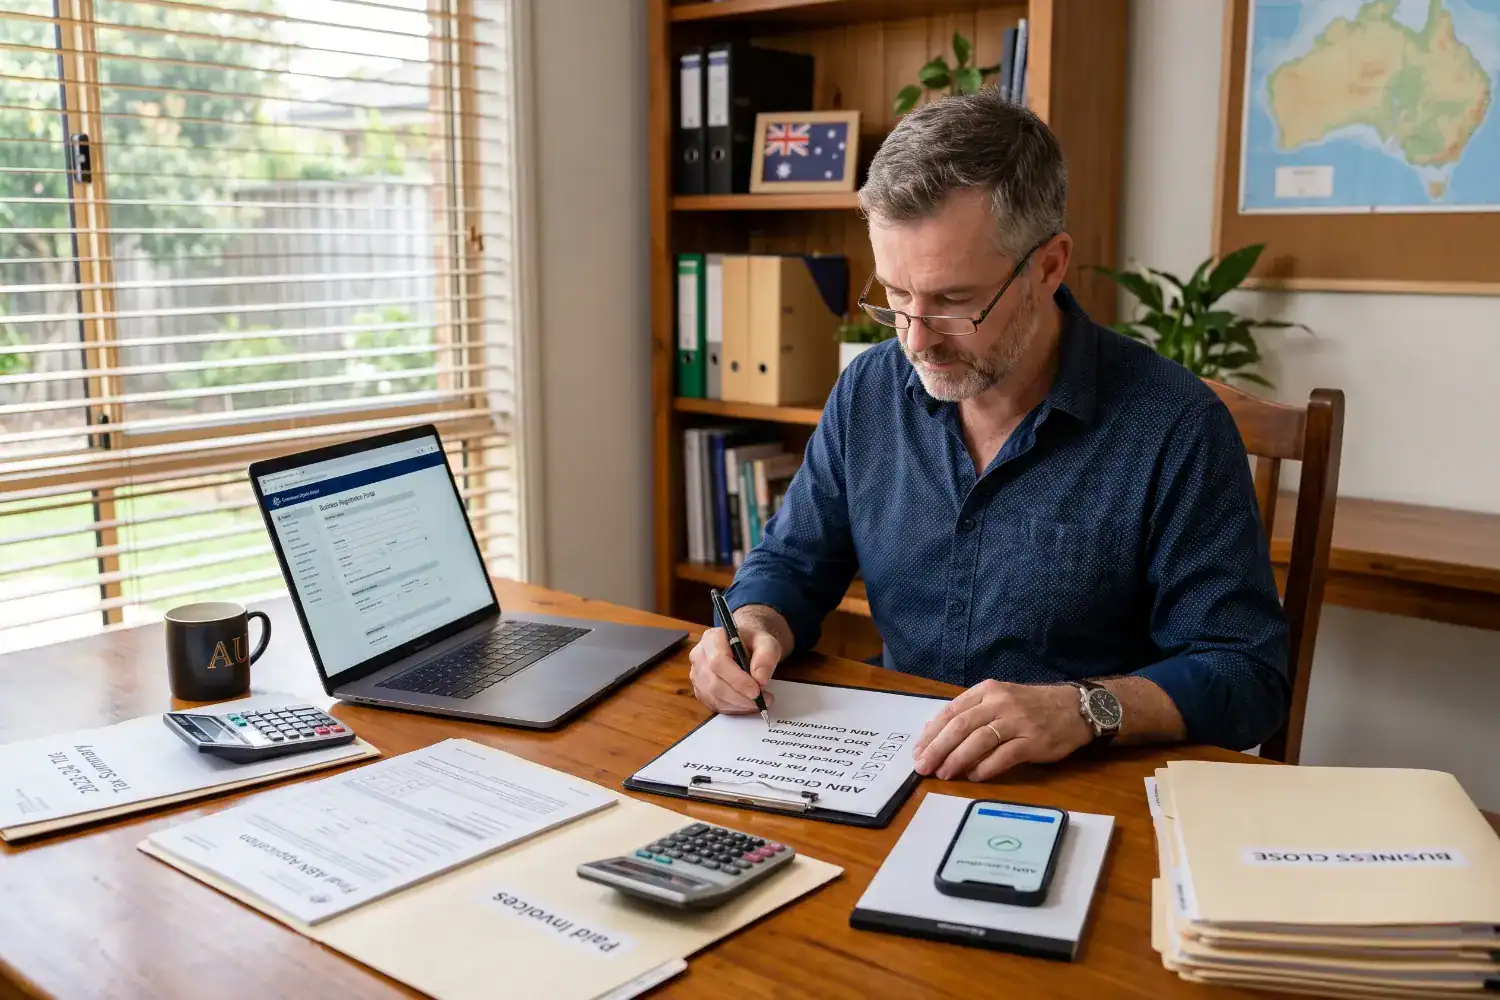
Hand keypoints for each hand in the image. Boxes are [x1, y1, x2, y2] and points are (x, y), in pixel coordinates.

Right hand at [688, 622, 780, 714]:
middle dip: (740, 697)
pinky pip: (714, 705)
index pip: (718, 662)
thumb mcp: (767, 642)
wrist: (743, 645)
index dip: (737, 680)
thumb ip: (766, 657)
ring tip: (759, 702)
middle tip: (763, 700)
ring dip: (739, 705)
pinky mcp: (700, 690)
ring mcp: (697, 674)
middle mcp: (699, 656)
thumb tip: (760, 679)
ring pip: (714, 697)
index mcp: (712, 638)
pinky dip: (733, 708)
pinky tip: (747, 704)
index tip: (756, 691)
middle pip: (714, 683)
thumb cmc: (753, 642)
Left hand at [912, 681, 1092, 780]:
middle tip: (923, 767)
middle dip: (937, 748)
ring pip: (979, 741)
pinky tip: (974, 777)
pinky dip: (985, 768)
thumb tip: (935, 735)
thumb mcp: (999, 700)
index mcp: (987, 691)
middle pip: (960, 726)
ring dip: (957, 760)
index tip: (917, 751)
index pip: (951, 712)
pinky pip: (1003, 756)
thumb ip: (971, 714)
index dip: (931, 733)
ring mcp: (1017, 721)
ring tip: (943, 773)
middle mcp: (1000, 703)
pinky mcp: (1033, 741)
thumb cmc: (1030, 706)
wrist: (1074, 708)